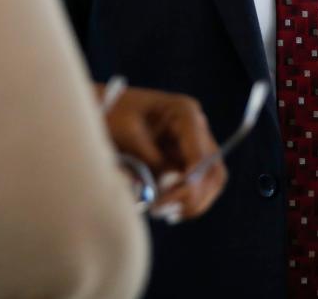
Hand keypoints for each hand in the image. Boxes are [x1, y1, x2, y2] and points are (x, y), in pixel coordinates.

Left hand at [96, 84, 227, 221]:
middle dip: (193, 196)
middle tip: (165, 211)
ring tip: (163, 212)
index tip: (170, 199)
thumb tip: (160, 192)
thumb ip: (147, 160)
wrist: (105, 106)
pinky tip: (166, 208)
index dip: (192, 181)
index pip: (201, 154)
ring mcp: (194, 143)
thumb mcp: (128, 134)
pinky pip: (196, 185)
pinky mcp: (186, 157)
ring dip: (191, 202)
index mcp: (184, 113)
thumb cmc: (114, 113)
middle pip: (212, 171)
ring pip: (209, 182)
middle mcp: (196, 128)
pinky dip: (184, 200)